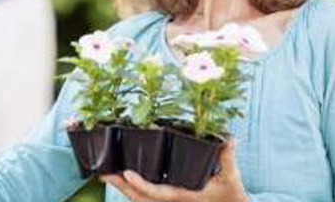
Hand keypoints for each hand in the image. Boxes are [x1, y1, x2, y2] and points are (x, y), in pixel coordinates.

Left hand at [102, 139, 248, 201]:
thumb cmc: (232, 197)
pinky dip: (131, 190)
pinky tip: (122, 179)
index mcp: (182, 197)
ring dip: (122, 188)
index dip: (140, 184)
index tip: (126, 173)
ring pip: (139, 200)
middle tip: (102, 172)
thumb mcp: (232, 178)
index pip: (156, 193)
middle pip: (139, 198)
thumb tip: (230, 138)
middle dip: (120, 186)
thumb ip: (228, 157)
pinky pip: (145, 199)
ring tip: (105, 173)